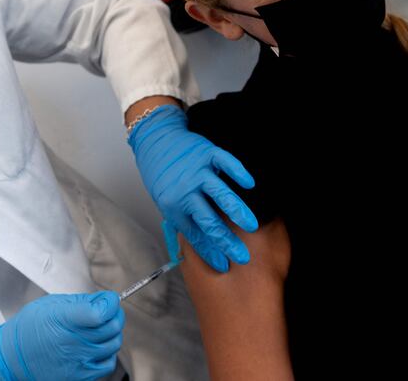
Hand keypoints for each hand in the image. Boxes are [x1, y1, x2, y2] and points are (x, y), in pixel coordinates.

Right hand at [0, 291, 123, 380]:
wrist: (12, 358)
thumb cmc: (29, 329)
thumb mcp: (51, 304)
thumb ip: (81, 302)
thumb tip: (105, 299)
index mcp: (64, 320)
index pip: (101, 312)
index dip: (110, 302)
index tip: (109, 299)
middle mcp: (73, 343)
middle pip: (112, 327)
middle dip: (114, 314)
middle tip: (107, 310)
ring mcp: (77, 362)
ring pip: (113, 344)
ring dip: (111, 333)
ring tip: (99, 329)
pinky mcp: (80, 376)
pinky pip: (108, 363)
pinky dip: (107, 353)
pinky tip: (96, 346)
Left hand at [129, 104, 257, 271]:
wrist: (157, 142)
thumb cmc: (165, 176)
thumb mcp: (168, 202)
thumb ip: (186, 221)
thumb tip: (203, 247)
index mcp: (174, 208)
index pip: (194, 235)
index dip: (210, 252)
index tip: (225, 265)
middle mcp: (185, 191)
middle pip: (208, 221)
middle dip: (226, 241)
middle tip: (242, 256)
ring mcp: (197, 172)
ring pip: (219, 194)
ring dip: (236, 211)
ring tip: (251, 226)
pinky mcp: (207, 154)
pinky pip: (225, 163)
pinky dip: (238, 172)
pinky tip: (249, 184)